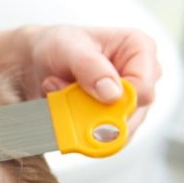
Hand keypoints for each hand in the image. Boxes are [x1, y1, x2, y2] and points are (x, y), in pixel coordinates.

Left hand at [22, 25, 161, 132]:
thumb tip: (113, 94)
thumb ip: (90, 67)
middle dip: (95, 110)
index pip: (144, 85)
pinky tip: (64, 106)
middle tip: (66, 96)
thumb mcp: (68, 48)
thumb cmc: (58, 45)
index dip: (120, 100)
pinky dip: (80, 127)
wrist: (40, 61)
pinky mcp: (115, 118)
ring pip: (119, 128)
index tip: (92, 99)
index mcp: (139, 49)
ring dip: (84, 118)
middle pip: (134, 111)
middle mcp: (141, 76)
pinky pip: (104, 137)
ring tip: (60, 94)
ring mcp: (130, 100)